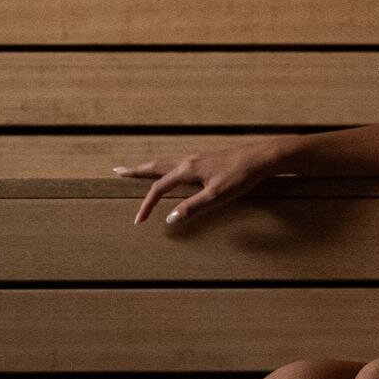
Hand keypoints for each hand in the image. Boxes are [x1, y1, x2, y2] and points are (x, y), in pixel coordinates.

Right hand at [113, 139, 288, 225]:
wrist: (261, 157)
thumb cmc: (240, 177)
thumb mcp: (216, 196)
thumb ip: (192, 208)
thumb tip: (169, 219)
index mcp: (187, 170)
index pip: (158, 188)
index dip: (147, 206)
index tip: (138, 220)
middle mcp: (188, 161)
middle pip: (155, 167)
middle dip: (135, 171)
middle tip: (117, 171)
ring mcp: (197, 159)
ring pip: (166, 164)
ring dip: (149, 168)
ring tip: (137, 171)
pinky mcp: (207, 160)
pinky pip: (178, 164)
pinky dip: (166, 168)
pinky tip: (172, 173)